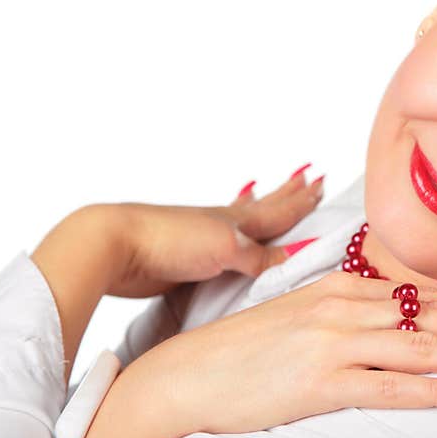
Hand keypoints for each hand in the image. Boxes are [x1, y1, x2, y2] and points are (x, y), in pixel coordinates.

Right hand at [74, 269, 436, 437]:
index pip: (430, 295)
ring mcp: (333, 342)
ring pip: (427, 345)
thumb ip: (355, 312)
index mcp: (343, 288)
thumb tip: (404, 315)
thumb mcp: (303, 316)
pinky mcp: (319, 380)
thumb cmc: (246, 350)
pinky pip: (392, 385)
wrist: (187, 376)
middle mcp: (345, 307)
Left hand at [105, 169, 324, 297]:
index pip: (278, 210)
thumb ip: (260, 257)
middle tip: (306, 177)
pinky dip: (229, 236)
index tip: (320, 183)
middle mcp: (220, 225)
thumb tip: (297, 256)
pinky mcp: (182, 260)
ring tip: (264, 192)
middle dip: (286, 195)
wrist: (115, 245)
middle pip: (262, 207)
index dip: (300, 201)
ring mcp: (200, 239)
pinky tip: (222, 235)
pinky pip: (219, 247)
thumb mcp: (225, 249)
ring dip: (258, 207)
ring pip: (239, 221)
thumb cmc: (168, 241)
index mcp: (235, 221)